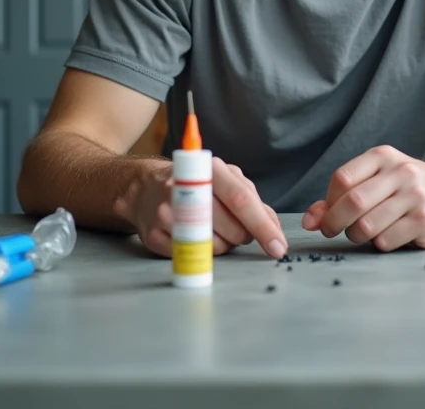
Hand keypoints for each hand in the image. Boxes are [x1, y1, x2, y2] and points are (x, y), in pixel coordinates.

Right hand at [116, 157, 287, 258]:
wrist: (145, 187)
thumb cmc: (197, 184)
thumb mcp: (227, 180)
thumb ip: (253, 202)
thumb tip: (276, 229)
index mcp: (210, 168)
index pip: (241, 200)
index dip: (263, 226)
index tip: (278, 247)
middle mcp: (184, 187)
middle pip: (230, 228)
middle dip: (243, 236)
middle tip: (236, 229)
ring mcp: (165, 211)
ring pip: (213, 246)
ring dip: (223, 245)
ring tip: (213, 229)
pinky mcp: (153, 235)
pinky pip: (190, 256)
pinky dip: (200, 253)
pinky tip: (195, 237)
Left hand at [301, 145, 424, 250]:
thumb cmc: (409, 187)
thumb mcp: (380, 179)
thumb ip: (344, 194)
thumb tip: (310, 219)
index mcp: (384, 157)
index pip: (342, 179)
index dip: (328, 201)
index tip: (329, 212)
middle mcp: (401, 173)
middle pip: (352, 202)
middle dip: (334, 223)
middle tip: (332, 231)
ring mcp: (415, 197)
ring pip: (366, 226)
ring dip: (356, 236)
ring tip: (363, 233)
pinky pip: (386, 241)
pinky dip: (379, 244)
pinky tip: (388, 236)